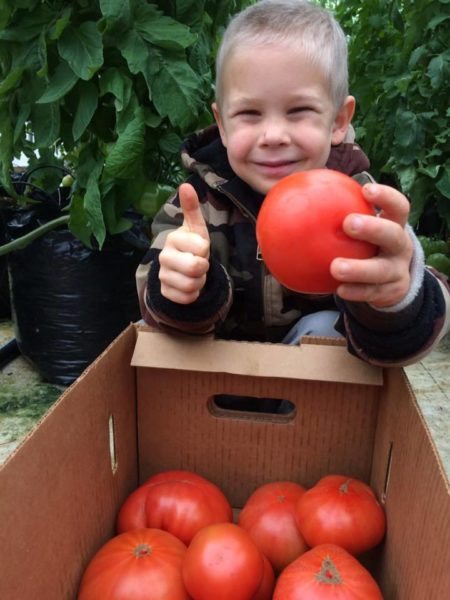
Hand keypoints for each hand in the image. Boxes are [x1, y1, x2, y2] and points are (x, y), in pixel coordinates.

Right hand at [158, 183, 209, 303]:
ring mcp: (162, 275)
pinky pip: (187, 298)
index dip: (206, 250)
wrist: (181, 268)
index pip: (201, 247)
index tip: (200, 248)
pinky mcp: (164, 292)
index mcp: (173, 238)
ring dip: (199, 281)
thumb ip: (192, 209)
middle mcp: (164, 256)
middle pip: (195, 268)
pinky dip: (193, 294)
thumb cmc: (191, 246)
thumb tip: (186, 185)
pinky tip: (188, 285)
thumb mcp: (196, 228)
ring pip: (192, 285)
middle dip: (204, 268)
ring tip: (194, 274)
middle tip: (199, 263)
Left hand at [330, 183, 413, 307]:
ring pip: (381, 270)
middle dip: (374, 228)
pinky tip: (338, 289)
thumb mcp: (359, 232)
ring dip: (359, 268)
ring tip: (336, 268)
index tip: (366, 190)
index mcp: (394, 225)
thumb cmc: (365, 247)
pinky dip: (356, 292)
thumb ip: (335, 215)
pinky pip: (372, 293)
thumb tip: (291, 200)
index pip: (397, 206)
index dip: (386, 197)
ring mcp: (397, 271)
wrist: (390, 283)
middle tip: (348, 223)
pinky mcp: (391, 293)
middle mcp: (400, 247)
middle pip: (393, 235)